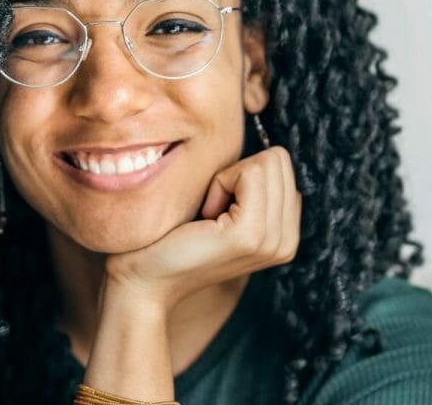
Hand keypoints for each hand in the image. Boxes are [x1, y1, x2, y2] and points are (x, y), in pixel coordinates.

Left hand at [102, 146, 300, 310]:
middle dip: (238, 174)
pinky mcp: (250, 234)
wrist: (144, 281)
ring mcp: (272, 240)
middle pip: (279, 160)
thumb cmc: (173, 239)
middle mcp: (287, 241)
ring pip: (267, 162)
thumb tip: (267, 151)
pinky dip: (221, 183)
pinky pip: (249, 172)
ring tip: (207, 216)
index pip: (284, 166)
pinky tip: (204, 216)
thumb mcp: (224, 211)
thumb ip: (253, 189)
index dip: (243, 174)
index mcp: (285, 235)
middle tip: (210, 211)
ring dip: (228, 179)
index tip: (217, 208)